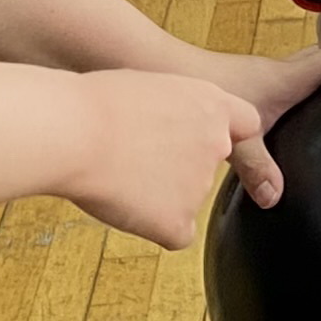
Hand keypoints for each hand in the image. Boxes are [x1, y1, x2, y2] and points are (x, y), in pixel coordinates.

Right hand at [65, 69, 266, 248]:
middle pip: (206, 167)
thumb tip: (166, 131)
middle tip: (134, 159)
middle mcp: (216, 145)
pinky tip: (124, 205)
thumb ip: (174, 110)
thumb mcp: (148, 86)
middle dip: (178, 168)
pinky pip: (175, 233)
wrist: (75, 133)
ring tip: (116, 174)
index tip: (204, 139)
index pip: (246, 124)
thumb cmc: (96, 104)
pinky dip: (153, 227)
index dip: (225, 134)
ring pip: (185, 199)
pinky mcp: (178, 221)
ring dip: (158, 195)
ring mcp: (200, 186)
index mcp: (211, 105)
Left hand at [195, 39, 320, 206]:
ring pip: (316, 64)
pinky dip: (317, 81)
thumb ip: (257, 168)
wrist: (161, 67)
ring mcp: (269, 75)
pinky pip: (298, 76)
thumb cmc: (202, 93)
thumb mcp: (236, 136)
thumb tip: (276, 199)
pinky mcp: (253, 83)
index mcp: (291, 80)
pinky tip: (314, 104)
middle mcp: (285, 72)